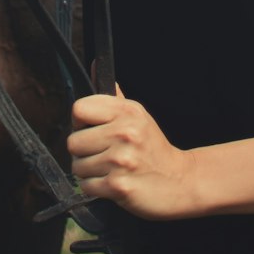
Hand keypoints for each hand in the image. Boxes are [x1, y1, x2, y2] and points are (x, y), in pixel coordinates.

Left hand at [69, 88, 198, 219]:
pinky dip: (94, 188)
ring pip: (77, 166)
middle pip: (73, 142)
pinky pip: (86, 186)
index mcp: (126, 112)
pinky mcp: (119, 186)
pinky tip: (111, 183)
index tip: (90, 130)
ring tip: (107, 169)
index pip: (79, 109)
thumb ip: (114, 96)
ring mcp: (121, 160)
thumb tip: (95, 65)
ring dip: (88, 172)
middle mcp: (124, 133)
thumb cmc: (153, 147)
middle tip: (101, 154)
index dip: (80, 122)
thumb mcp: (137, 115)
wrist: (179, 181)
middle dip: (83, 152)